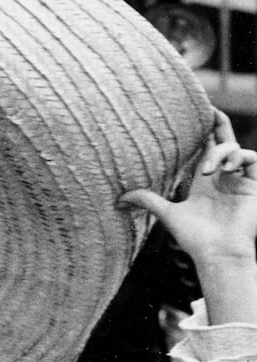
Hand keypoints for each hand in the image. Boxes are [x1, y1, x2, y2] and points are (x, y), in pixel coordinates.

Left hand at [119, 111, 256, 265]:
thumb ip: (148, 201)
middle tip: (209, 107)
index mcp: (203, 182)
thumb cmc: (195, 239)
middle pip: (223, 140)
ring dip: (221, 153)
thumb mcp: (168, 215)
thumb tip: (119, 199)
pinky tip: (225, 168)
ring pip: (235, 149)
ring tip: (209, 171)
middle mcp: (222, 177)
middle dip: (218, 123)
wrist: (219, 254)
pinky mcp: (255, 185)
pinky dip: (239, 158)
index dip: (201, 131)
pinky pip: (254, 159)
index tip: (192, 112)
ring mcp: (240, 180)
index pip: (203, 149)